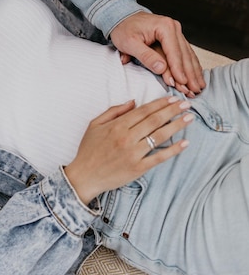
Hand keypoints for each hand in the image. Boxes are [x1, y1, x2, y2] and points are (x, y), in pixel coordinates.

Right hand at [64, 97, 193, 204]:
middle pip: (154, 121)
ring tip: (189, 118)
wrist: (84, 176)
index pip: (143, 111)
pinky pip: (159, 157)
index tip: (172, 98)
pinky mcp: (138, 168)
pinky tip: (185, 143)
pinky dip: (173, 150)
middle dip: (172, 110)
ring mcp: (133, 154)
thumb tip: (133, 102)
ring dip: (176, 126)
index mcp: (116, 126)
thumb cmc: (88, 150)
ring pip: (159, 136)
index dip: (159, 103)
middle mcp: (126, 138)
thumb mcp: (94, 125)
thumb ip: (113, 111)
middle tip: (186, 104)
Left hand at [110, 12, 204, 96]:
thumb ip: (146, 56)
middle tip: (194, 91)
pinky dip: (190, 66)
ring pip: (187, 55)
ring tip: (198, 87)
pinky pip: (185, 54)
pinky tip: (196, 76)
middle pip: (184, 55)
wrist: (122, 17)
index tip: (182, 83)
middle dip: (190, 74)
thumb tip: (161, 69)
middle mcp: (174, 28)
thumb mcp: (129, 43)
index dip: (178, 69)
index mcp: (164, 27)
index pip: (174, 52)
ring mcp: (175, 33)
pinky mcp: (174, 38)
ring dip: (193, 72)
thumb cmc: (124, 29)